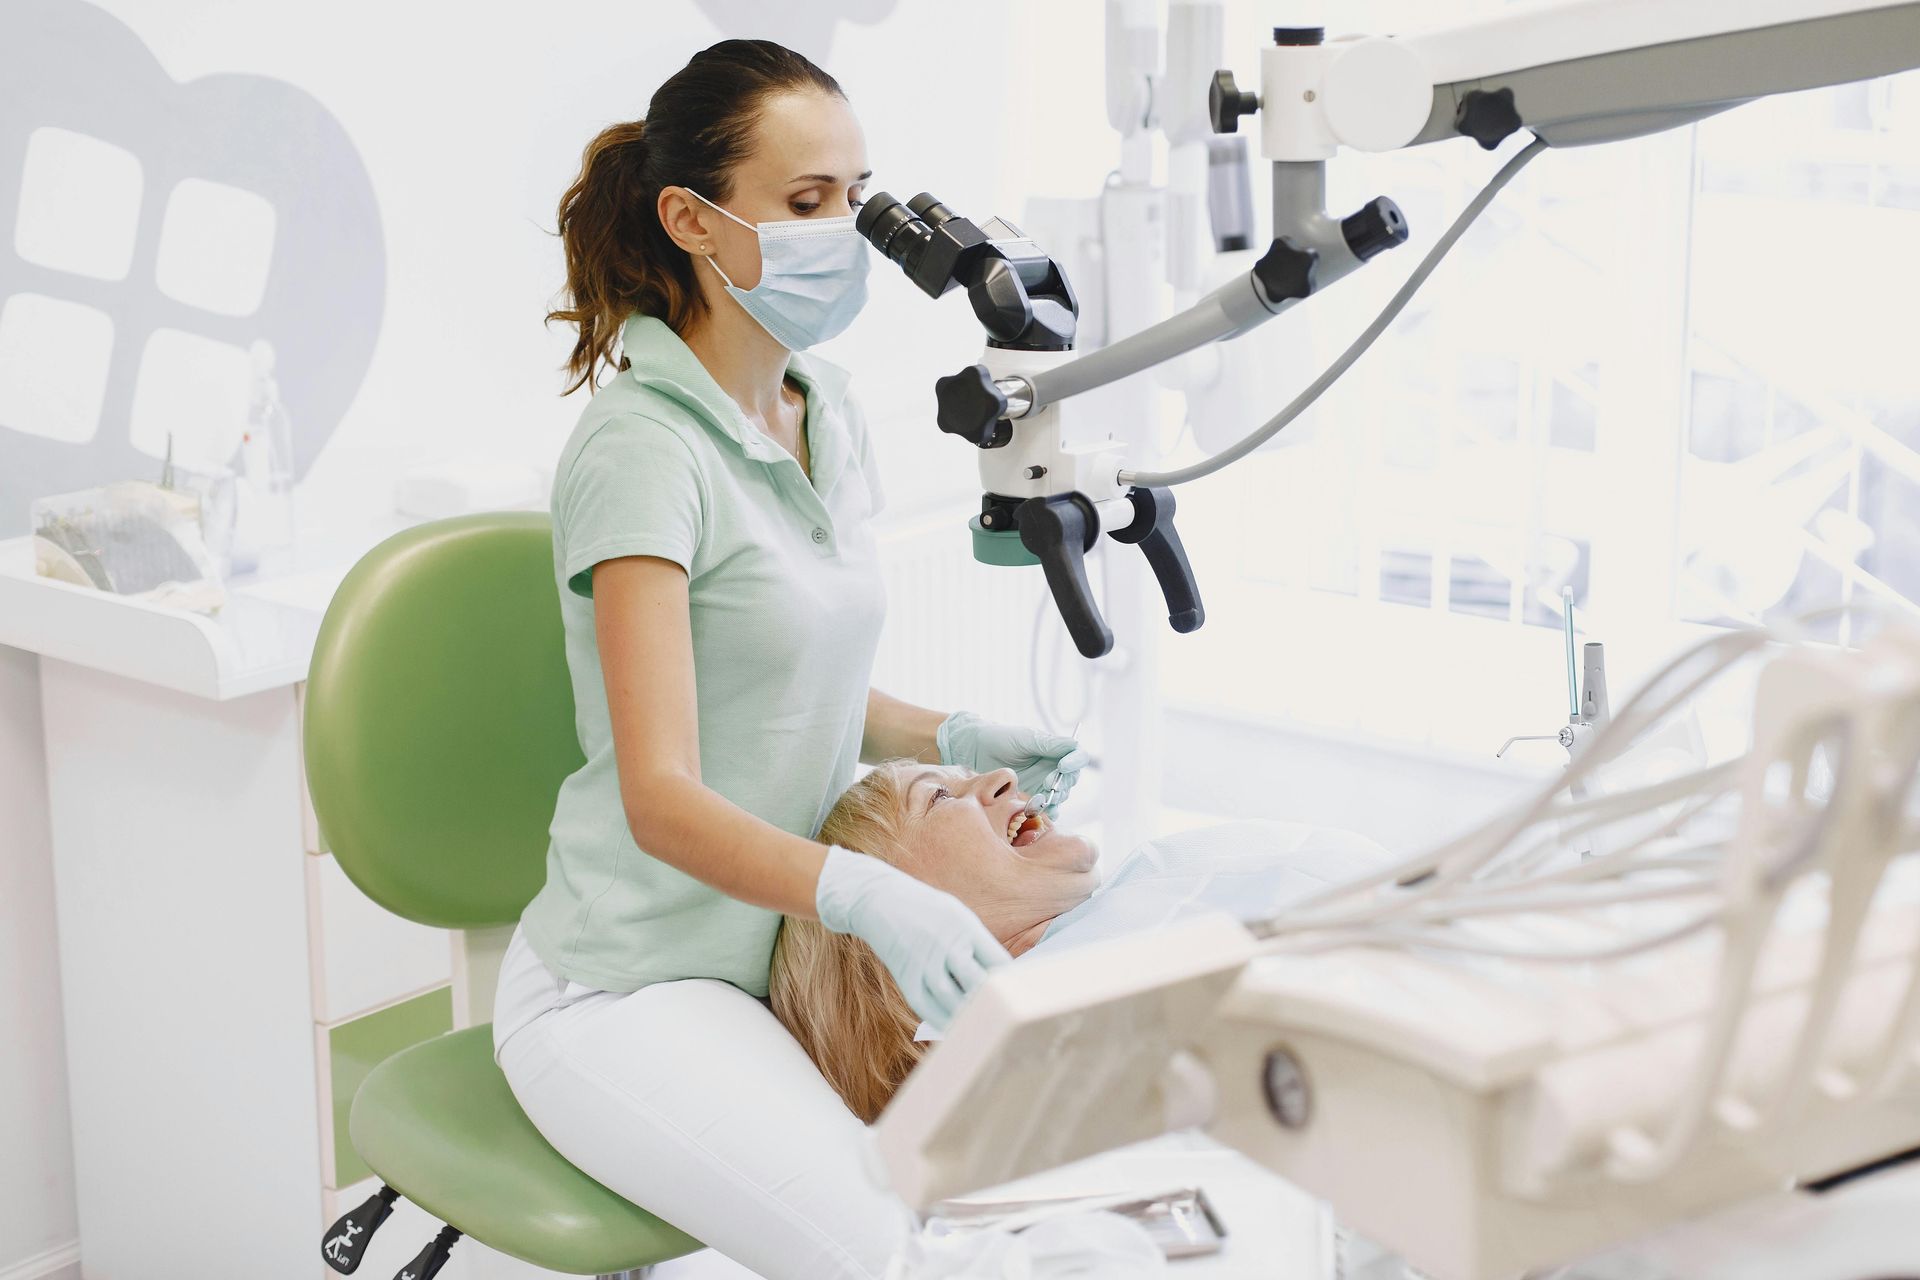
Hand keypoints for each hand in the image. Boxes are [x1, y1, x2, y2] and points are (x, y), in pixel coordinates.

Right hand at [815, 845, 1010, 1028]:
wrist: (879, 900)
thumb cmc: (927, 910)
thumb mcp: (957, 914)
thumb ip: (978, 943)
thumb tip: (1002, 976)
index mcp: (965, 926)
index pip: (998, 961)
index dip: (1013, 981)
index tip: (1022, 994)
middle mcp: (945, 944)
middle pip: (978, 982)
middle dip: (995, 1001)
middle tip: (1009, 1017)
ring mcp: (923, 962)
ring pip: (951, 999)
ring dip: (969, 1016)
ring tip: (984, 1026)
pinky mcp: (905, 976)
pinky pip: (926, 1007)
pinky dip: (943, 1021)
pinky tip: (957, 1028)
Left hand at [937, 710, 1088, 814]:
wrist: (974, 750)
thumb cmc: (1000, 739)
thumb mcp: (1025, 739)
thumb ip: (1050, 745)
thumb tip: (1075, 745)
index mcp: (1054, 751)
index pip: (1076, 758)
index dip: (1074, 763)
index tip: (1063, 766)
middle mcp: (1051, 768)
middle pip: (1070, 780)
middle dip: (1062, 784)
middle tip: (1048, 784)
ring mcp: (1041, 784)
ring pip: (1059, 796)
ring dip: (1054, 799)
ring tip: (1039, 798)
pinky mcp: (1029, 798)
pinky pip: (1044, 809)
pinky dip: (1044, 812)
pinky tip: (1036, 811)